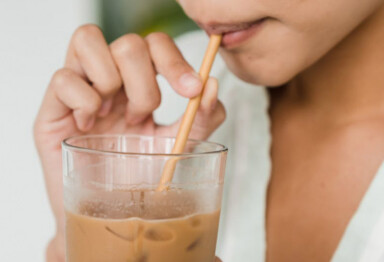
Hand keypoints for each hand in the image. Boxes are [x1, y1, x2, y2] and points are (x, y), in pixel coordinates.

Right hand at [34, 24, 225, 261]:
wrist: (107, 213)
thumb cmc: (139, 176)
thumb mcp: (177, 145)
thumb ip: (201, 118)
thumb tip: (212, 84)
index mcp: (140, 82)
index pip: (156, 43)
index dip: (175, 60)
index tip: (192, 90)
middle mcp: (110, 77)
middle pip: (129, 43)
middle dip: (144, 85)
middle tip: (142, 119)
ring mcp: (80, 86)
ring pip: (88, 40)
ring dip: (111, 82)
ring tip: (111, 116)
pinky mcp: (53, 106)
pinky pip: (63, 78)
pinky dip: (83, 101)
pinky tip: (88, 126)